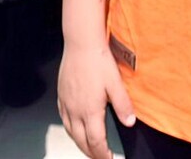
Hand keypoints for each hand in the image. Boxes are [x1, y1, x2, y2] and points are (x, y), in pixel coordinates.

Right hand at [57, 40, 134, 158]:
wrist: (80, 43)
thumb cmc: (97, 60)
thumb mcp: (116, 83)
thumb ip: (123, 104)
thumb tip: (130, 122)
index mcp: (89, 110)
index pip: (95, 141)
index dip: (102, 154)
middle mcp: (75, 110)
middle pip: (81, 141)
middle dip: (91, 153)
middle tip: (99, 158)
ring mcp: (66, 103)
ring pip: (70, 132)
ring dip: (80, 143)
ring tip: (88, 147)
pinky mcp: (61, 96)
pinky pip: (63, 120)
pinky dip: (70, 129)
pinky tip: (74, 127)